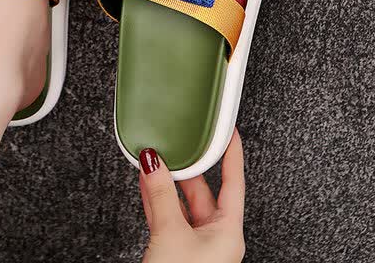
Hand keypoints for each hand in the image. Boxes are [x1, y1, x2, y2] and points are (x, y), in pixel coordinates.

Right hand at [139, 129, 245, 262]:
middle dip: (187, 167)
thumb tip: (153, 163)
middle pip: (203, 190)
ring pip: (181, 203)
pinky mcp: (175, 249)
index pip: (234, 182)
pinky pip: (167, 215)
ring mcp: (194, 243)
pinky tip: (147, 182)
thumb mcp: (170, 234)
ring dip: (167, 182)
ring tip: (154, 159)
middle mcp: (214, 236)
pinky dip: (156, 198)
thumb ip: (160, 195)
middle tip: (175, 143)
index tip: (229, 132)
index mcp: (227, 231)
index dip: (232, 155)